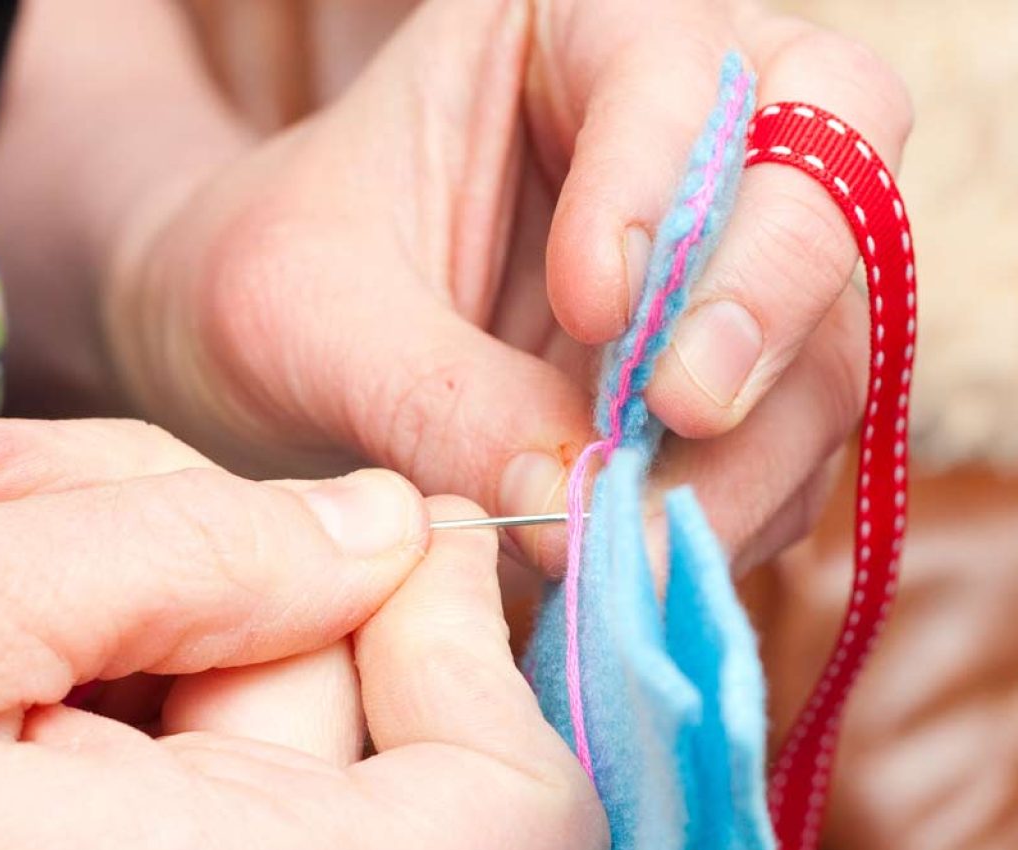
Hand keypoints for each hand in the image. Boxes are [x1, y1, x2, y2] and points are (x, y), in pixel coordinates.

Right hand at [0, 419, 606, 849]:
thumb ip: (194, 555)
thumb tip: (384, 526)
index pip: (521, 825)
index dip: (483, 656)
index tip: (413, 536)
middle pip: (381, 738)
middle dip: (266, 585)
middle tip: (86, 517)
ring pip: (278, 722)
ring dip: (167, 593)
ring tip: (16, 542)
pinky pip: (199, 754)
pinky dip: (129, 654)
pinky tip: (23, 605)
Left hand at [100, 0, 905, 574]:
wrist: (266, 361)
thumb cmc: (272, 288)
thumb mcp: (313, 321)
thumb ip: (444, 402)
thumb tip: (577, 515)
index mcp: (572, 38)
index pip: (682, 68)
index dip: (661, 183)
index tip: (590, 305)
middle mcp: (685, 146)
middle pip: (826, 189)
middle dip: (767, 308)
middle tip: (687, 413)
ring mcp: (722, 281)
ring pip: (828, 345)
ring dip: (753, 456)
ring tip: (641, 539)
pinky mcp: (726, 394)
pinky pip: (786, 452)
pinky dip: (732, 514)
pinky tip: (647, 553)